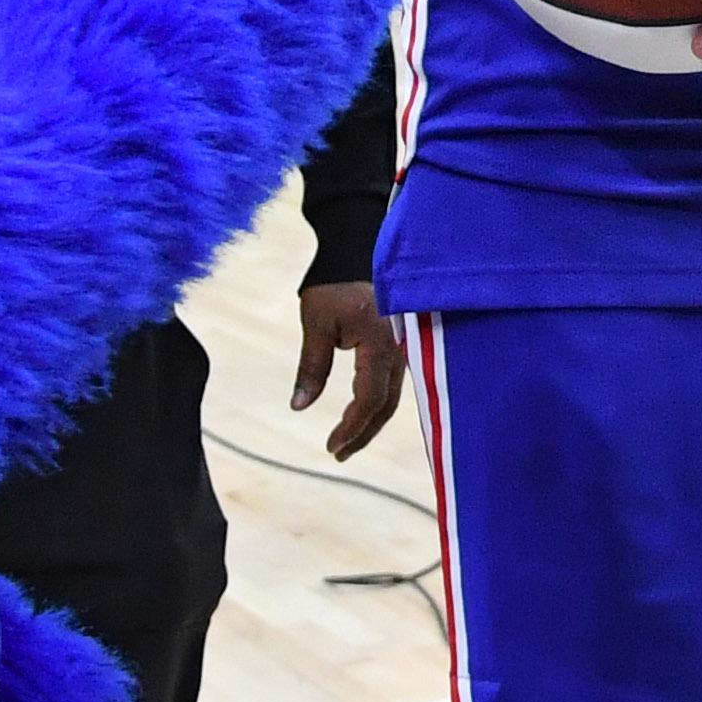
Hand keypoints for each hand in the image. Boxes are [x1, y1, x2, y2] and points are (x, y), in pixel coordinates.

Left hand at [290, 279, 403, 461]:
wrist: (355, 247)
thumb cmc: (334, 285)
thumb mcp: (316, 325)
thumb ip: (312, 367)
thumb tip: (299, 406)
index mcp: (379, 347)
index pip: (369, 400)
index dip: (351, 428)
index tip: (330, 447)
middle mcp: (398, 351)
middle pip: (386, 406)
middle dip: (362, 433)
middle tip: (338, 454)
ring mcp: (402, 346)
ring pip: (392, 396)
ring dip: (370, 420)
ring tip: (347, 441)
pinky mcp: (398, 342)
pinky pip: (392, 381)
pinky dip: (377, 402)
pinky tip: (362, 410)